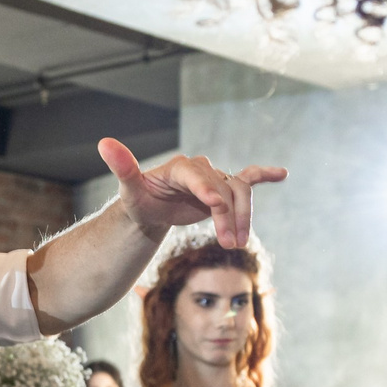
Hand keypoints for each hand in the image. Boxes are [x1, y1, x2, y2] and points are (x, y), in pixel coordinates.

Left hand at [98, 139, 286, 249]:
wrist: (150, 207)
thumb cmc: (139, 200)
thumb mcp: (129, 190)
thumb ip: (123, 168)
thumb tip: (104, 143)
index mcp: (180, 168)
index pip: (198, 176)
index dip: (207, 190)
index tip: (215, 206)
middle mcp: (201, 169)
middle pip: (223, 189)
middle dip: (228, 216)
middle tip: (229, 243)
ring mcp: (214, 178)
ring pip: (238, 192)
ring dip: (242, 217)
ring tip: (236, 243)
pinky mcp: (223, 188)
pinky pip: (248, 179)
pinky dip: (265, 175)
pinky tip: (282, 174)